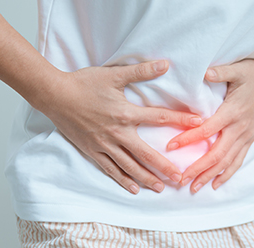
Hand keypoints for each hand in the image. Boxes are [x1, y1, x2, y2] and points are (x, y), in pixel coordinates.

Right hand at [36, 60, 203, 194]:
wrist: (54, 95)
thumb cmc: (84, 83)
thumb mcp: (114, 74)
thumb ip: (141, 71)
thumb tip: (165, 64)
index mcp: (125, 113)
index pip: (159, 118)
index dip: (180, 121)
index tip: (199, 124)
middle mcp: (117, 133)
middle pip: (146, 154)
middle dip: (165, 167)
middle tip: (181, 178)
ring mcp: (104, 144)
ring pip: (129, 166)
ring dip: (146, 178)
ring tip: (161, 188)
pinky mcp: (92, 150)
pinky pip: (110, 168)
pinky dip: (122, 180)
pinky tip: (133, 188)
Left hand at [165, 57, 253, 192]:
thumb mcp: (237, 68)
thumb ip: (220, 72)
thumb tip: (204, 72)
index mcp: (233, 111)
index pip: (207, 130)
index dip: (188, 139)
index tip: (171, 146)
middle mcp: (240, 127)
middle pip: (217, 154)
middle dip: (198, 169)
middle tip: (181, 180)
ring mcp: (246, 135)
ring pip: (227, 161)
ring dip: (210, 176)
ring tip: (194, 188)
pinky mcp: (250, 137)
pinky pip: (238, 159)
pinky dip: (227, 173)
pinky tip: (216, 183)